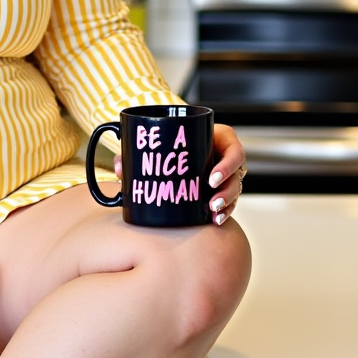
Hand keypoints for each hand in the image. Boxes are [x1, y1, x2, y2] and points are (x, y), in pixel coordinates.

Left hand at [111, 124, 245, 224]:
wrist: (174, 146)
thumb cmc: (170, 138)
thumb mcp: (160, 138)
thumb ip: (136, 150)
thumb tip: (120, 167)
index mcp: (219, 138)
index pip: (234, 151)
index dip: (228, 165)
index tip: (211, 178)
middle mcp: (225, 157)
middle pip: (237, 175)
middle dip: (227, 190)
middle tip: (211, 200)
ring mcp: (226, 174)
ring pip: (235, 190)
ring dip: (227, 203)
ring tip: (213, 212)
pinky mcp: (221, 188)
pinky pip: (229, 201)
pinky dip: (224, 211)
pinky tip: (215, 219)